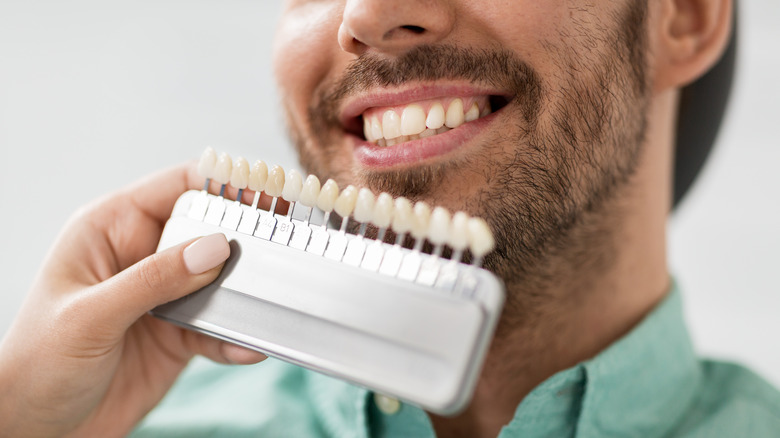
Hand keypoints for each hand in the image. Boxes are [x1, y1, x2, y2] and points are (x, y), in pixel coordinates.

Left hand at [0, 164, 265, 436]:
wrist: (36, 430)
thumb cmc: (35, 365)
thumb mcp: (91, 316)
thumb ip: (154, 280)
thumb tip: (215, 249)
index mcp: (111, 230)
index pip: (177, 187)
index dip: (222, 184)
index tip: (265, 192)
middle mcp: (142, 256)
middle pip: (209, 230)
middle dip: (245, 239)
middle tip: (282, 248)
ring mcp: (164, 296)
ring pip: (221, 280)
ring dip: (246, 293)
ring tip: (270, 302)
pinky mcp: (179, 335)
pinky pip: (219, 328)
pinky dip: (237, 337)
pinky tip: (249, 347)